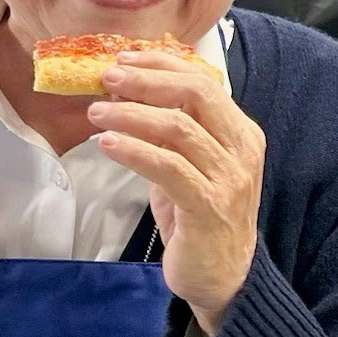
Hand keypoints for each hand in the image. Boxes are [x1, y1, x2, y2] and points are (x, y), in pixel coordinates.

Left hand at [87, 50, 264, 334]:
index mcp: (241, 133)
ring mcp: (229, 178)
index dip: (162, 65)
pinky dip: (133, 150)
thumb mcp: (193, 166)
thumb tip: (126, 95)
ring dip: (130, 114)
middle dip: (147, 80)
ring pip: (178, 128)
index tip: (123, 59)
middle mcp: (241, 150)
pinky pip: (168, 167)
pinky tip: (107, 143)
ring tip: (96, 112)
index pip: (204, 81)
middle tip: (107, 77)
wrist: (223, 277)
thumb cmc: (201, 219)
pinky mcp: (208, 206)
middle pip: (196, 94)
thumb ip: (174, 133)